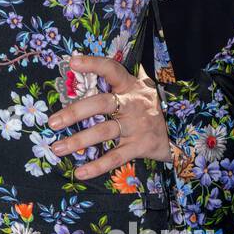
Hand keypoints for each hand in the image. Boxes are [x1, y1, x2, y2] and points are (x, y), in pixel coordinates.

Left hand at [47, 53, 171, 178]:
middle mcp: (133, 104)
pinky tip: (79, 172)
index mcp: (130, 86)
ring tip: (57, 148)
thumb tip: (83, 61)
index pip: (111, 69)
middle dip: (75, 112)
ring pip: (104, 131)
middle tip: (53, 122)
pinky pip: (116, 157)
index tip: (72, 62)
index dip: (93, 64)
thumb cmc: (148, 107)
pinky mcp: (140, 147)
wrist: (180, 133)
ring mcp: (137, 126)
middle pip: (102, 104)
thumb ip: (118, 77)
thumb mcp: (140, 87)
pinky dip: (97, 166)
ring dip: (78, 141)